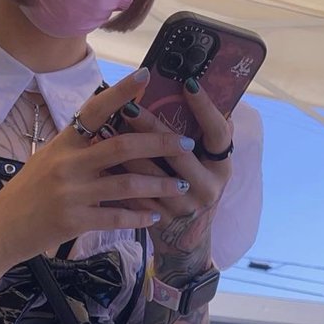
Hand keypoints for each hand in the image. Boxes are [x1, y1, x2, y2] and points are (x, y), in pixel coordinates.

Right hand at [0, 67, 192, 265]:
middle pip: (122, 145)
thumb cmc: (25, 192)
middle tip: (186, 143)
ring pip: (127, 183)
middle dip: (159, 142)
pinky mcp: (75, 221)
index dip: (121, 93)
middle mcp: (68, 163)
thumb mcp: (47, 159)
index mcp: (62, 144)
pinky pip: (117, 216)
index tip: (146, 76)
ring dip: (160, 184)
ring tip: (182, 185)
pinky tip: (155, 215)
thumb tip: (108, 128)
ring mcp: (72, 193)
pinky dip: (139, 216)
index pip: (95, 110)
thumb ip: (77, 146)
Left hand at [109, 80, 232, 279]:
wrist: (185, 240)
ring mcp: (182, 207)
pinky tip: (100, 156)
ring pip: (149, 174)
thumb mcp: (206, 163)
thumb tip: (198, 87)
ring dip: (126, 149)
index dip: (205, 108)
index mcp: (222, 167)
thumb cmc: (194, 185)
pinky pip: (133, 193)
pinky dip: (116, 173)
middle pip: (177, 152)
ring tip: (106, 126)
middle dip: (151, 126)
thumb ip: (204, 133)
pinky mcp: (158, 219)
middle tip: (129, 104)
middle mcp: (207, 188)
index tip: (188, 83)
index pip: (218, 132)